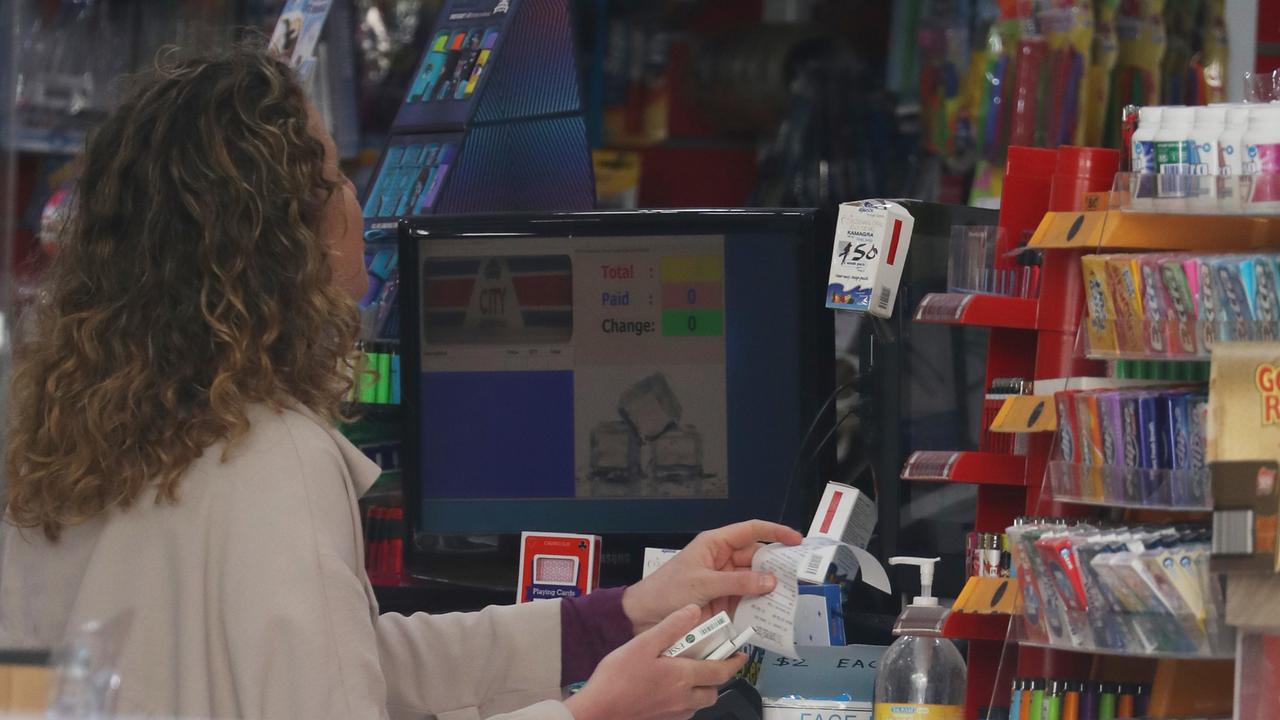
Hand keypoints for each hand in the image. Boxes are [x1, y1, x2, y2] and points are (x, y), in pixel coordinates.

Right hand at [564, 605, 746, 719]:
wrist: (598, 710)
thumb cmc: (617, 679)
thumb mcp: (644, 643)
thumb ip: (672, 626)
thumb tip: (693, 610)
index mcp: (683, 677)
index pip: (721, 671)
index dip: (735, 662)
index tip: (741, 655)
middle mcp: (683, 698)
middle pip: (713, 691)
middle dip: (718, 678)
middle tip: (714, 662)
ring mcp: (673, 712)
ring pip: (699, 703)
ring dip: (702, 690)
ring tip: (690, 673)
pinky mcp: (661, 719)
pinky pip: (684, 711)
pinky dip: (685, 700)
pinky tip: (670, 688)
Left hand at [622, 520, 803, 633]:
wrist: (643, 617)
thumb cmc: (666, 591)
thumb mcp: (703, 583)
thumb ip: (738, 582)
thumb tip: (771, 580)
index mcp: (716, 544)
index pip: (750, 531)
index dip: (774, 532)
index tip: (797, 540)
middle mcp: (723, 561)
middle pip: (757, 558)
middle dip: (777, 566)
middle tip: (800, 577)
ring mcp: (725, 583)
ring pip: (755, 582)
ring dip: (770, 589)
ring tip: (791, 597)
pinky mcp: (724, 603)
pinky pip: (747, 602)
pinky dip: (760, 607)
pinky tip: (773, 614)